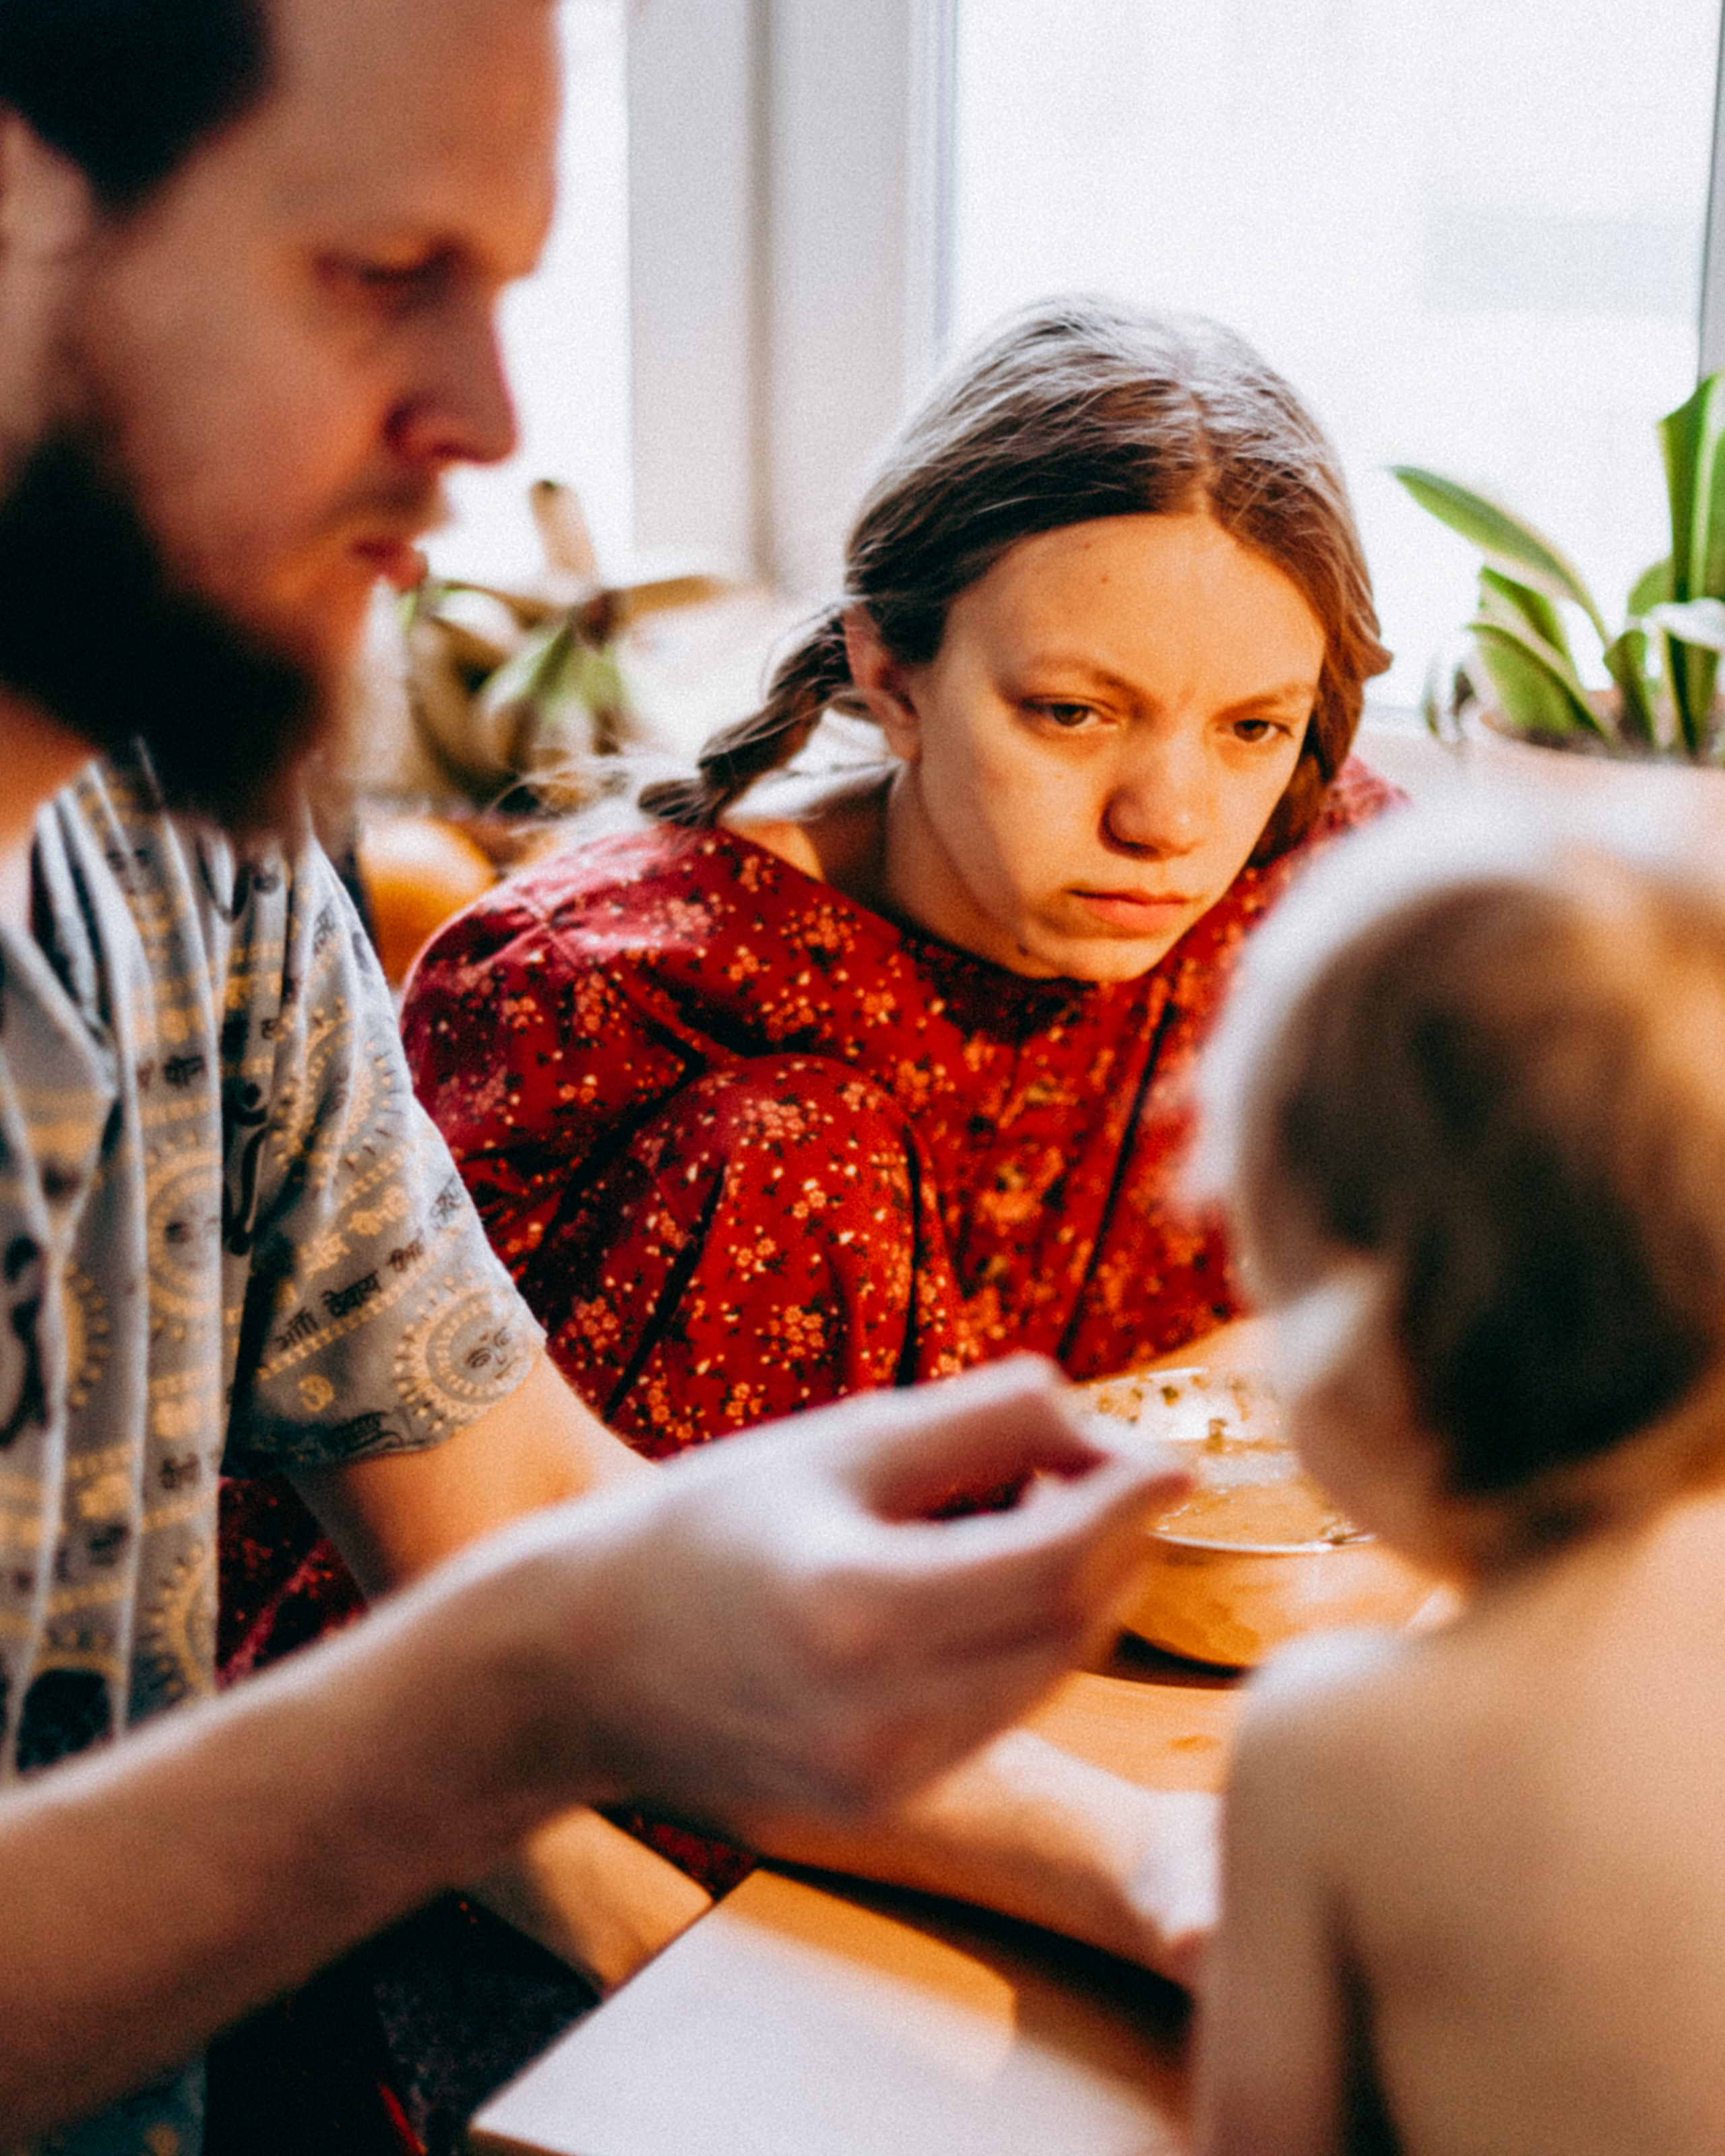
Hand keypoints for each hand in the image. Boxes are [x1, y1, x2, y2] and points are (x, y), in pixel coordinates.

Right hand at [490, 1356, 1186, 1831]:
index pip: (1054, 1562)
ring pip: (1048, 1675)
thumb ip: (983, 1422)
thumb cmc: (699, 1528)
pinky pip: (1002, 1712)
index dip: (1128, 1501)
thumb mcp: (839, 1444)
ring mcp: (883, 1778)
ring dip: (1077, 1590)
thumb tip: (1103, 1421)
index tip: (1167, 1453)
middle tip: (1105, 1465)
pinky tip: (993, 1577)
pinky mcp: (883, 1803)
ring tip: (1044, 1507)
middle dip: (1114, 1542)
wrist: (577, 1663)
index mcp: (857, 1613)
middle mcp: (880, 1718)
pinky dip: (1027, 1642)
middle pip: (1070, 1626)